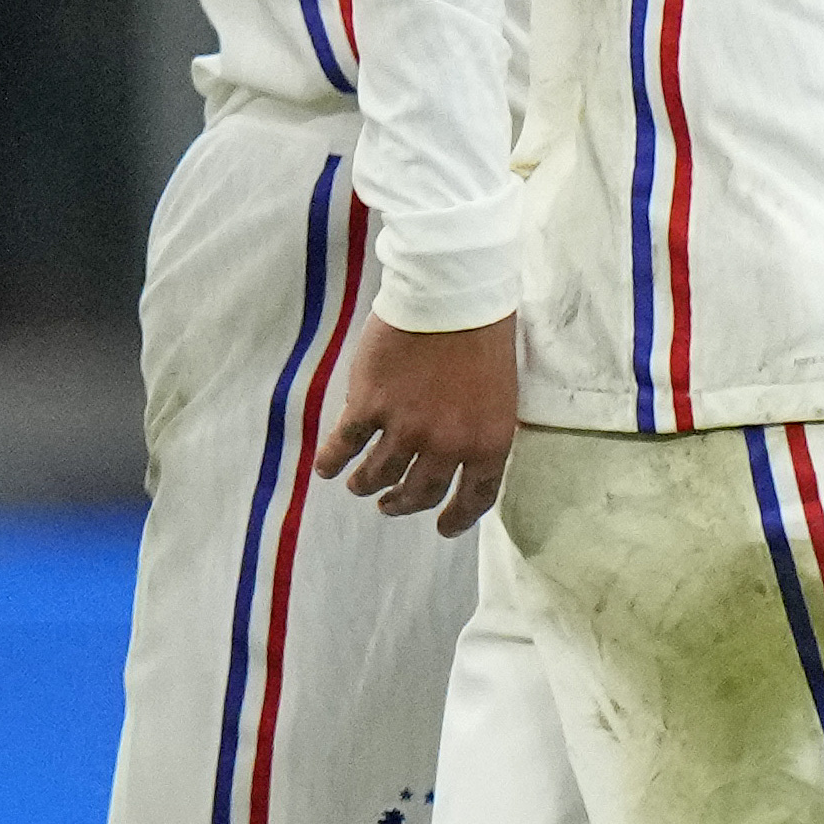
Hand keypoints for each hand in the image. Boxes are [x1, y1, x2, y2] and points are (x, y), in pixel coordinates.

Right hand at [313, 313, 519, 533]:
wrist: (450, 294)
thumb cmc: (484, 333)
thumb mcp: (499, 394)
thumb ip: (479, 430)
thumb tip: (456, 456)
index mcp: (488, 443)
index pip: (474, 498)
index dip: (456, 520)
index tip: (442, 529)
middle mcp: (447, 446)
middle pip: (420, 493)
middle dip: (402, 504)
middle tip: (390, 506)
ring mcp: (405, 429)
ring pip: (379, 474)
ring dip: (367, 485)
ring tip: (359, 486)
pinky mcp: (369, 407)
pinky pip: (344, 445)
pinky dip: (332, 460)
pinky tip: (325, 467)